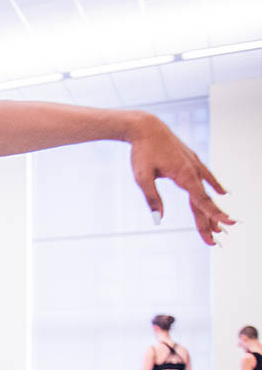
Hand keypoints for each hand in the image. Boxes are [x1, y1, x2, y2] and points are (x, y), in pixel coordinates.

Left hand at [128, 114, 233, 244]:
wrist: (146, 127)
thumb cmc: (142, 152)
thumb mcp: (142, 177)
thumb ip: (152, 199)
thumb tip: (158, 219)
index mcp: (184, 176)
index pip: (202, 201)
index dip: (214, 214)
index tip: (228, 224)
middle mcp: (193, 170)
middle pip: (203, 202)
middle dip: (209, 222)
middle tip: (215, 241)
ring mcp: (194, 165)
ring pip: (205, 191)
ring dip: (211, 209)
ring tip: (219, 226)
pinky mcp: (190, 160)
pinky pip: (205, 177)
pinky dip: (214, 186)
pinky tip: (223, 193)